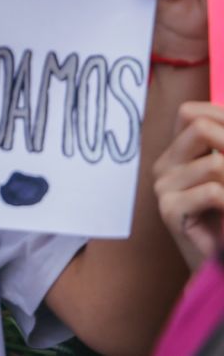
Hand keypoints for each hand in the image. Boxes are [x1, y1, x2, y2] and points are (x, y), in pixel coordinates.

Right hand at [155, 101, 223, 269]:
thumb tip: (223, 125)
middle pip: (199, 127)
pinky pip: (211, 192)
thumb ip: (222, 150)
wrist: (218, 266)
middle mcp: (164, 164)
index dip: (223, 119)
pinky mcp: (168, 210)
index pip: (191, 113)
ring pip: (214, 164)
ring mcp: (163, 186)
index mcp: (177, 153)